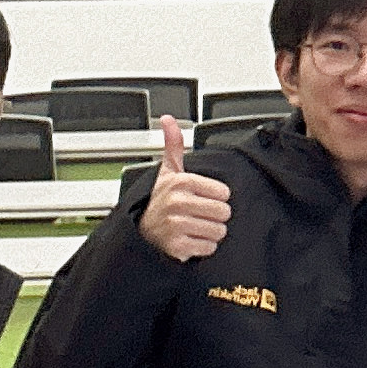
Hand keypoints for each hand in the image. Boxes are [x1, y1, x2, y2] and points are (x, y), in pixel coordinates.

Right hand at [139, 118, 231, 263]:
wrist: (142, 232)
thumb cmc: (160, 201)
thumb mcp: (168, 171)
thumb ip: (173, 145)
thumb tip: (168, 120)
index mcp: (181, 182)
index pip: (224, 193)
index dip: (216, 197)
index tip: (201, 198)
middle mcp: (178, 202)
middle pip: (224, 212)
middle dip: (215, 216)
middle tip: (199, 215)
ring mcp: (176, 225)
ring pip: (218, 231)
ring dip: (210, 233)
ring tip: (195, 227)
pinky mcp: (177, 246)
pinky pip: (208, 247)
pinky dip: (202, 247)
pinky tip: (190, 240)